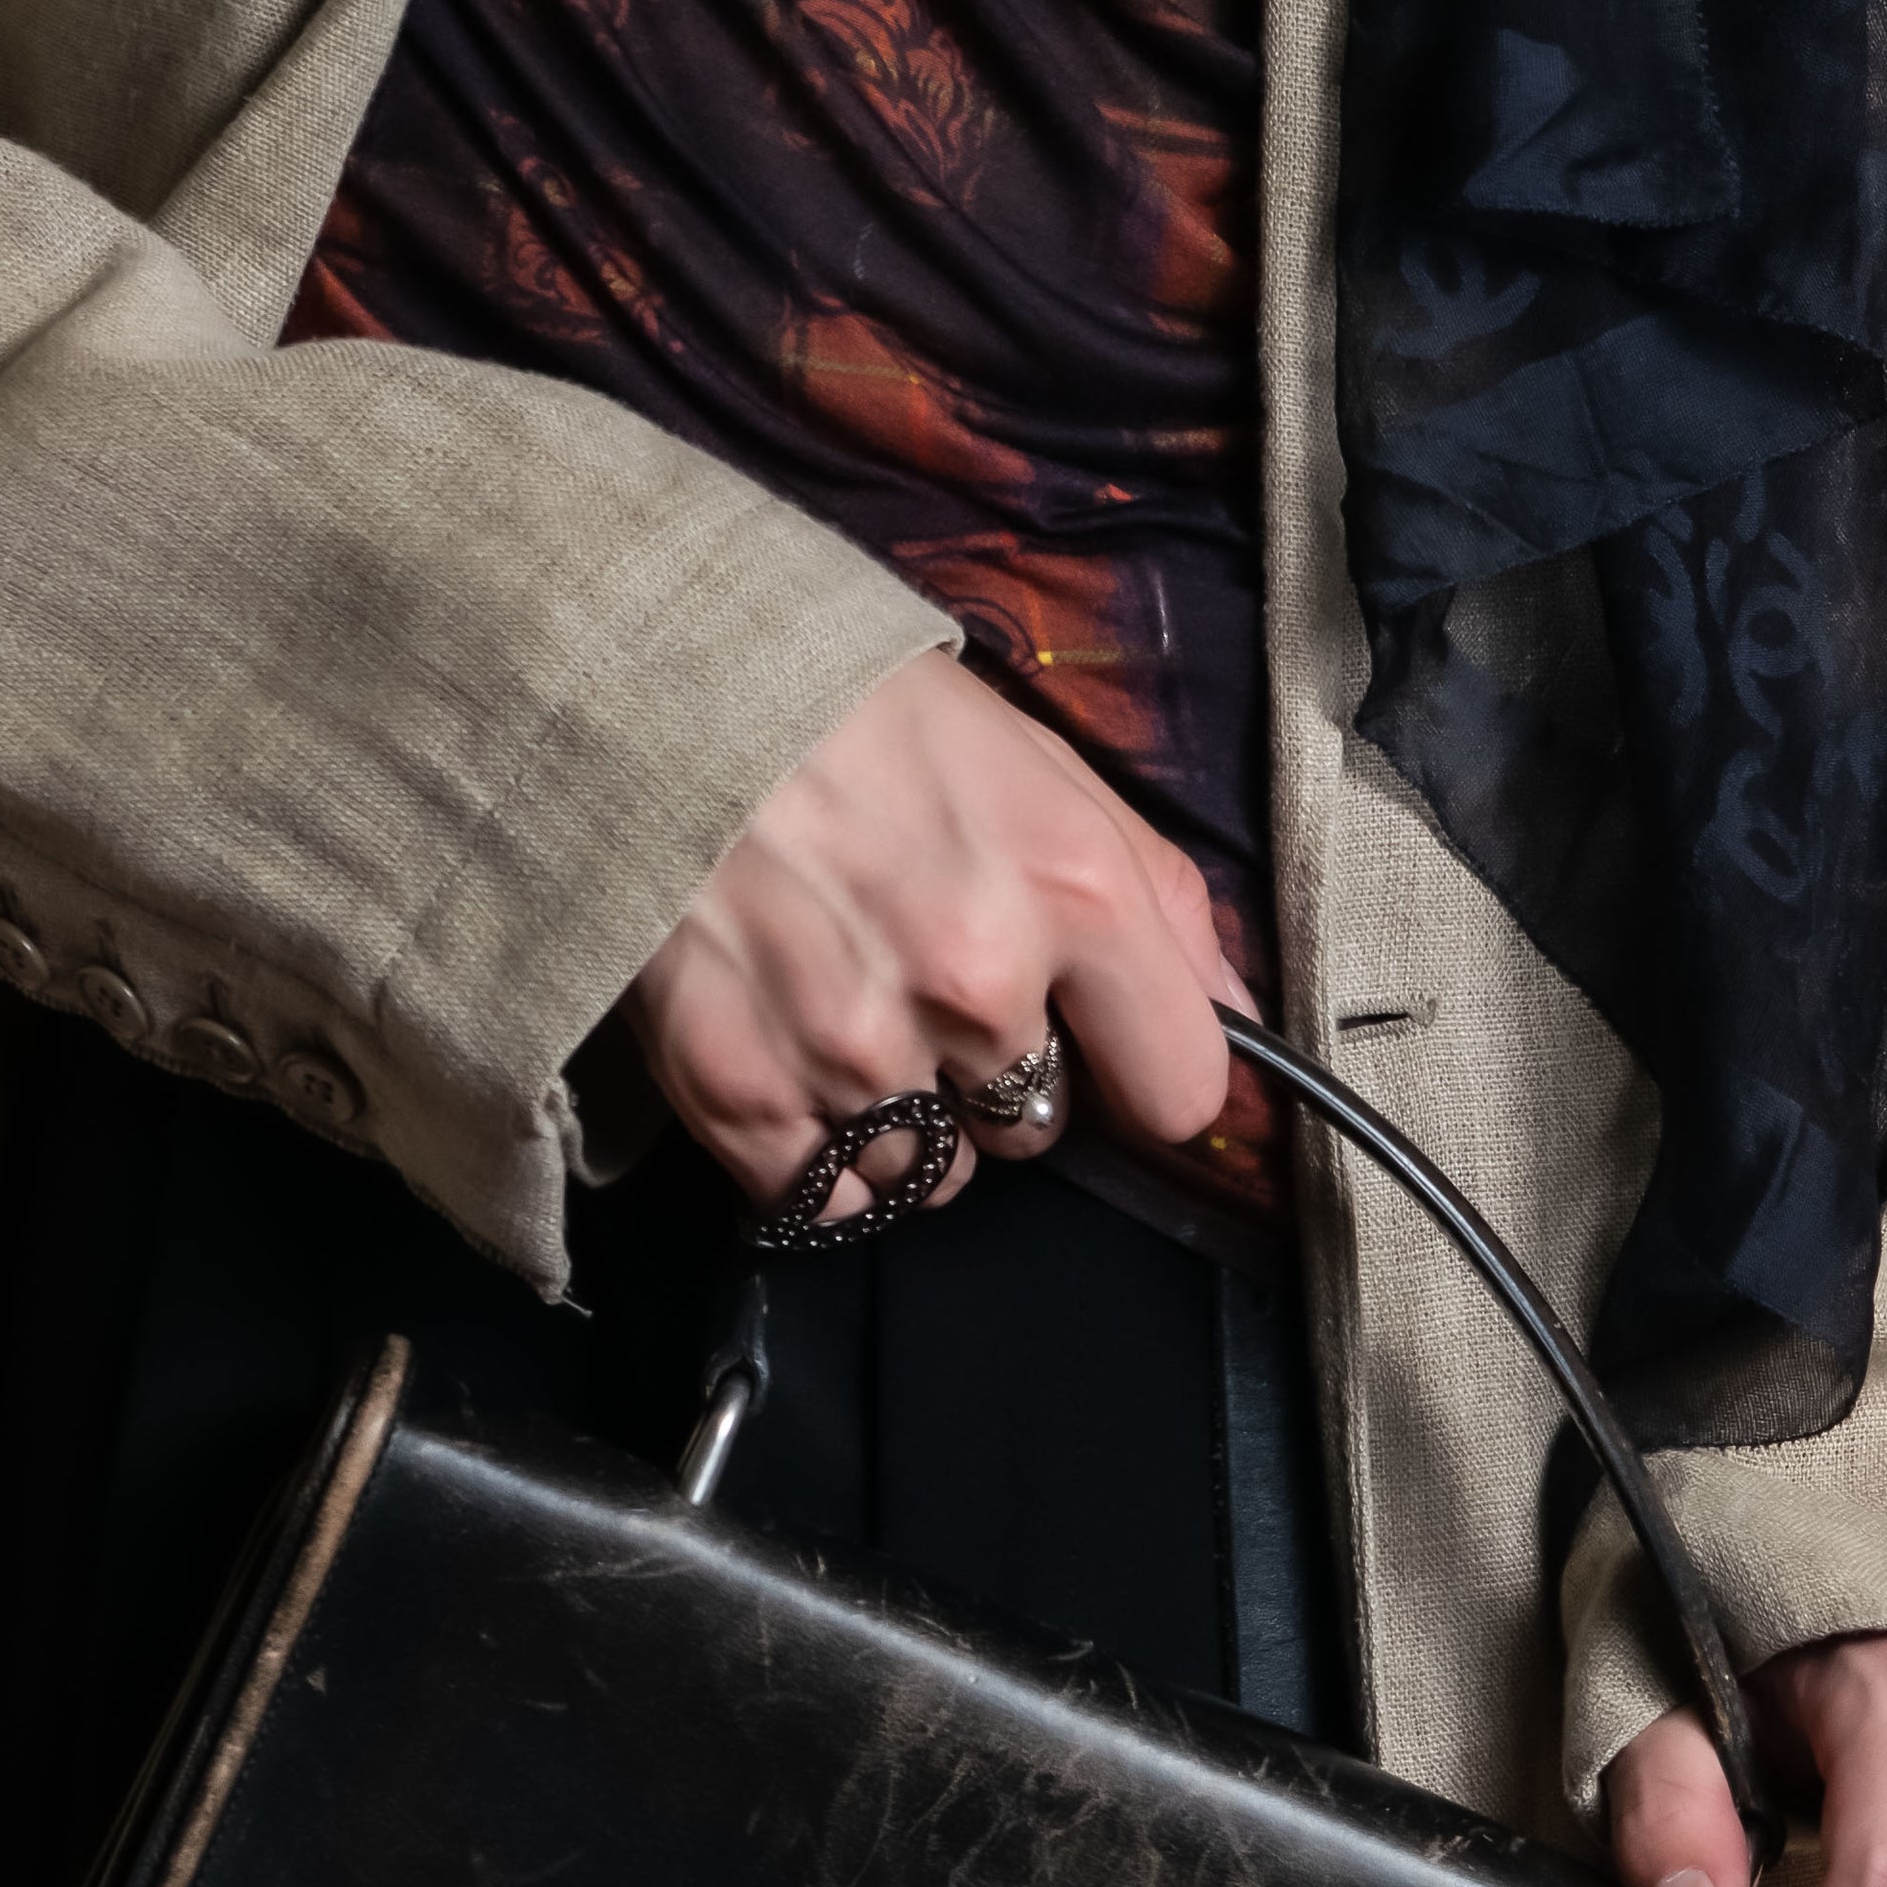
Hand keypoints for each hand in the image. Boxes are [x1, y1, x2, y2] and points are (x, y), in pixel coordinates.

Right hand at [629, 657, 1239, 1223]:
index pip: (1179, 1090)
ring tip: (846, 1013)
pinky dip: (813, 1157)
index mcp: (1071, 891)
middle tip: (922, 979)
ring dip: (903, 1123)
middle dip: (997, 1077)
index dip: (1144, 1071)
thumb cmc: (853, 709)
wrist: (654, 688)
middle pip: (1037, 1131)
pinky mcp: (745, 1093)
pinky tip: (790, 1064)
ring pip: (930, 1175)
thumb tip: (1233, 1008)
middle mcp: (976, 986)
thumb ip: (1151, 892)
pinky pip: (823, 1199)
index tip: (1105, 1050)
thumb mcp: (1035, 761)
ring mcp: (857, 1051)